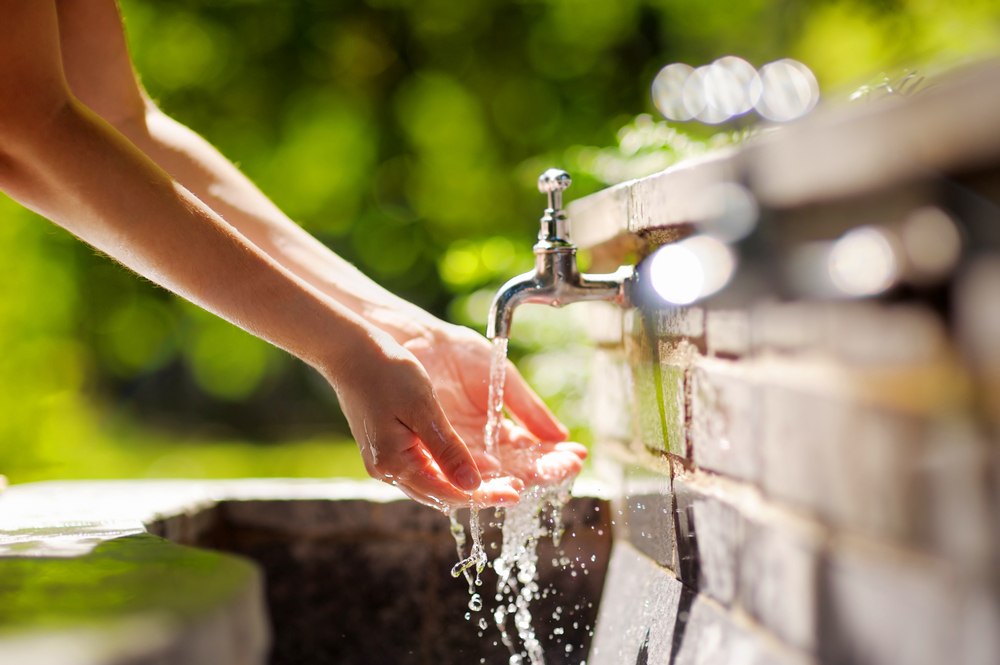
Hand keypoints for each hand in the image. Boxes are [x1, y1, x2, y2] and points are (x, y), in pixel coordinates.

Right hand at [325, 327, 521, 510]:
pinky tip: (472, 463)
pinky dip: (450, 470)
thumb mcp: (424, 409)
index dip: (484, 495)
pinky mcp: (389, 449)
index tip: (516, 492)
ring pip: (434, 484)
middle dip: (479, 493)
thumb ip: (448, 450)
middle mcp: (387, 470)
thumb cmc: (387, 373)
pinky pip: (425, 469)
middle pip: (441, 494)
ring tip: (501, 480)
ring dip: (466, 484)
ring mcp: (386, 461)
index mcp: (394, 463)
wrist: (350, 352)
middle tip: (516, 489)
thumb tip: (473, 485)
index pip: (448, 493)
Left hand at [401, 323, 586, 486]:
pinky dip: (481, 474)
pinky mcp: (434, 450)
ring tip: (538, 477)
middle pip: (517, 468)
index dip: (555, 456)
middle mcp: (480, 447)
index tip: (577, 457)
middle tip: (568, 469)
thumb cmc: (459, 354)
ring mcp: (458, 450)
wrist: (420, 340)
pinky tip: (503, 474)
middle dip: (544, 469)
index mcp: (499, 430)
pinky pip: (459, 469)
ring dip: (516, 478)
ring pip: (492, 474)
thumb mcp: (502, 380)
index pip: (532, 451)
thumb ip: (528, 409)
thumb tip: (561, 437)